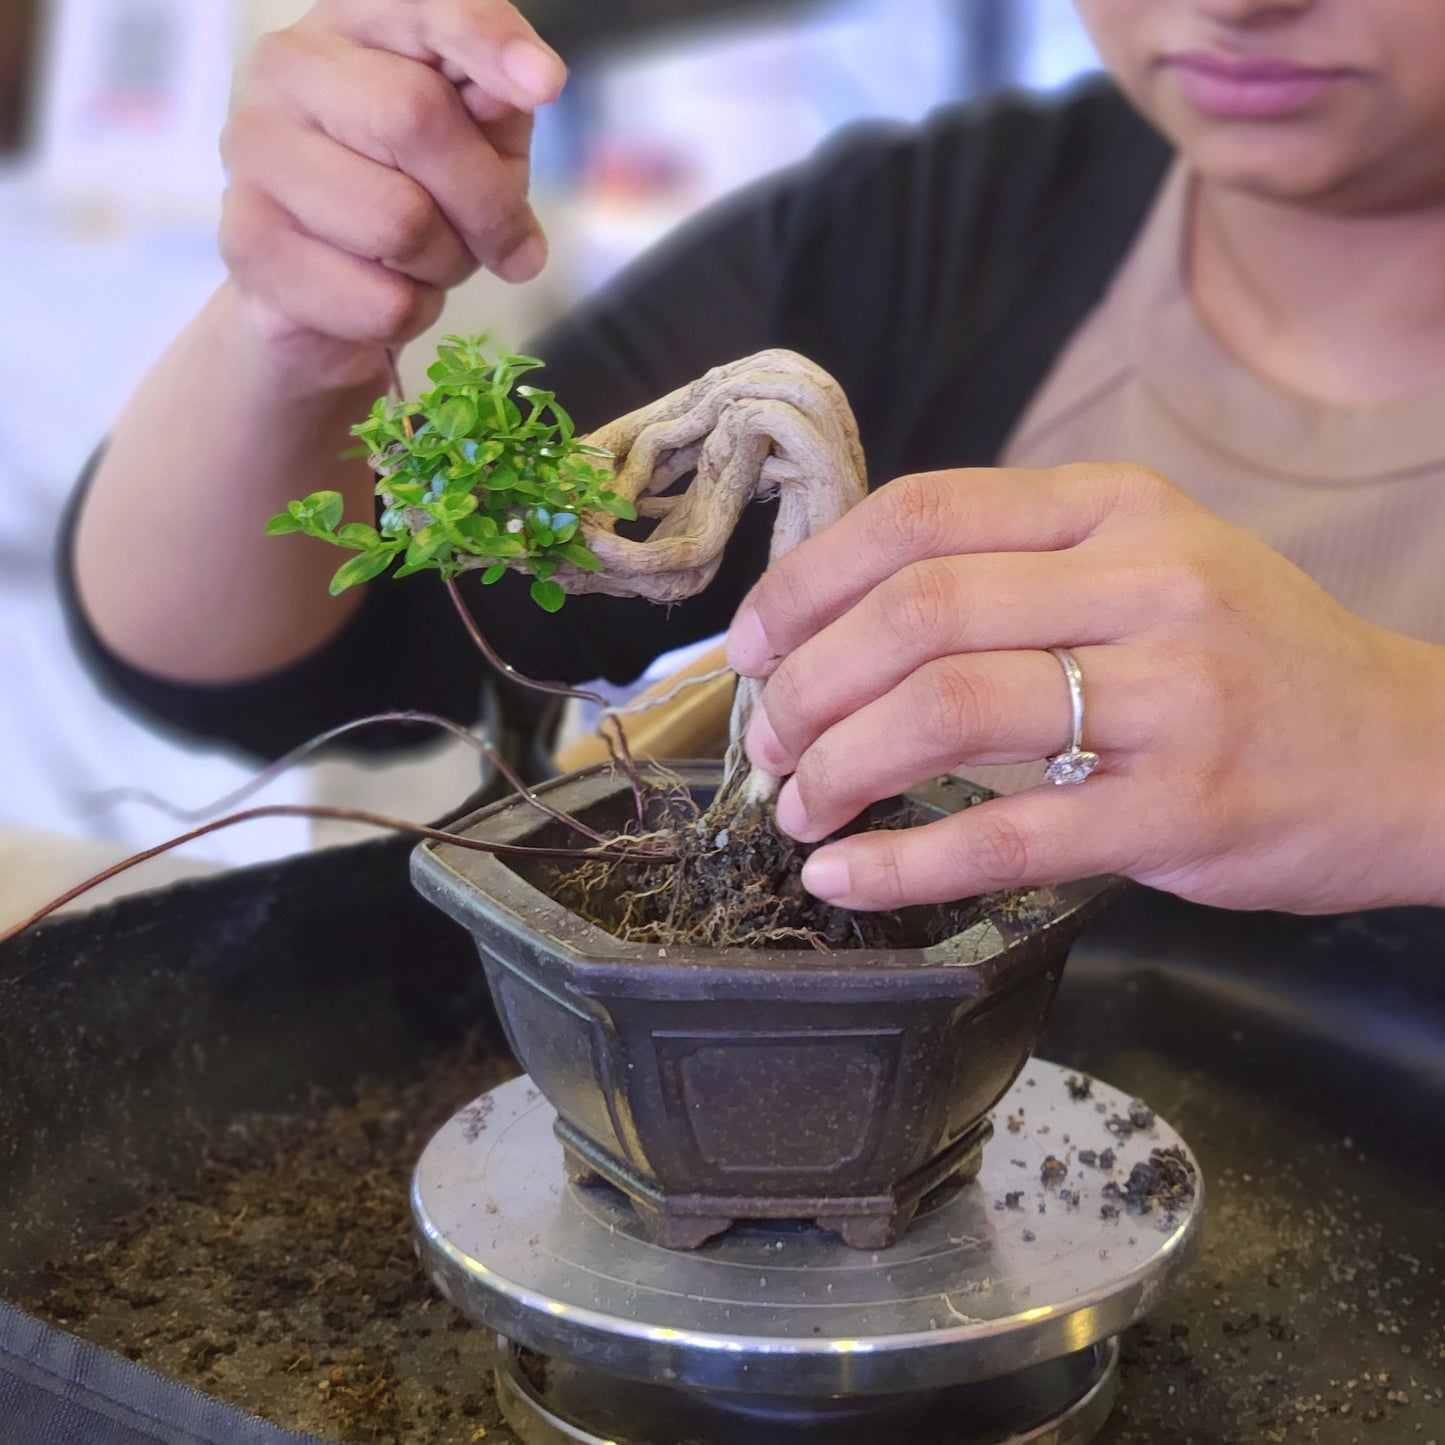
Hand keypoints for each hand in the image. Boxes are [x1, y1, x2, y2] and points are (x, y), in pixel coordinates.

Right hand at [219, 0, 564, 386]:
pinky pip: (378, 300)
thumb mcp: (476, 143)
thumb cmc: (411, 195)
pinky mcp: (248, 244)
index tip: (546, 86)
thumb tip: (525, 84)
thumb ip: (497, 107)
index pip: (422, 6)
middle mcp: (286, 69)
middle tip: (509, 246)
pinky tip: (389, 295)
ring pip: (399, 221)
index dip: (486, 40)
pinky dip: (412, 314)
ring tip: (432, 264)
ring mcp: (253, 153)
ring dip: (447, 265)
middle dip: (488, 201)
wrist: (322, 293)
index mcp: (351, 24)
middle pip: (415, 116)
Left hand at [725, 464, 1444, 913]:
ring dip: (837, 763)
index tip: (750, 645)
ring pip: (944, 710)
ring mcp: (1171, 696)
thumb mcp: (1151, 566)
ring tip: (797, 802)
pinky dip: (900, 859)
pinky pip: (1006, 835)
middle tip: (768, 741)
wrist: (1413, 753)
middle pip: (914, 613)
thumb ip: (1018, 571)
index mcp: (1118, 508)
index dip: (805, 582)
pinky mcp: (1181, 810)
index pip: (917, 515)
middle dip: (805, 684)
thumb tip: (843, 619)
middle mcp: (1145, 582)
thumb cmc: (1255, 660)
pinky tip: (843, 874)